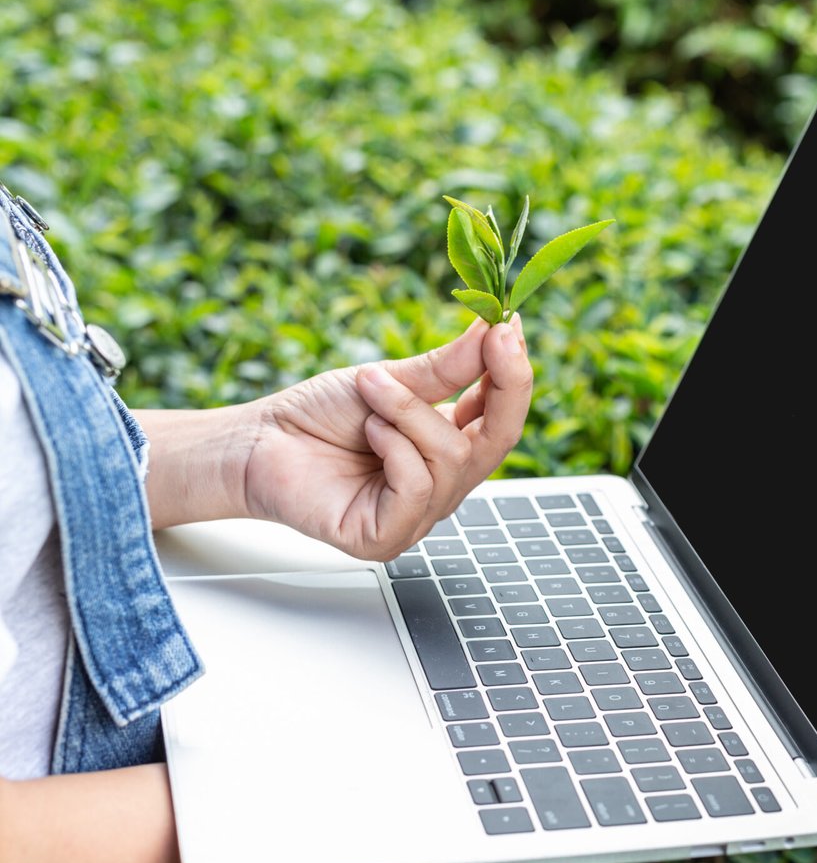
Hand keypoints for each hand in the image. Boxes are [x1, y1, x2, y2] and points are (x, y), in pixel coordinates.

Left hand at [239, 316, 532, 558]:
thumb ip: (448, 367)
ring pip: (453, 457)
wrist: (256, 442)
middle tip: (494, 339)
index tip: (510, 326)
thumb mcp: (390, 380)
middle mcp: (442, 483)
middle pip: (501, 439)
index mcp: (448, 445)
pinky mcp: (387, 536)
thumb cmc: (318, 416)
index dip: (514, 373)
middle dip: (503, 384)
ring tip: (370, 392)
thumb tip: (496, 328)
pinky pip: (418, 488)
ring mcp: (419, 514)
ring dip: (409, 412)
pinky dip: (394, 449)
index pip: (502, 415)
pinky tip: (368, 435)